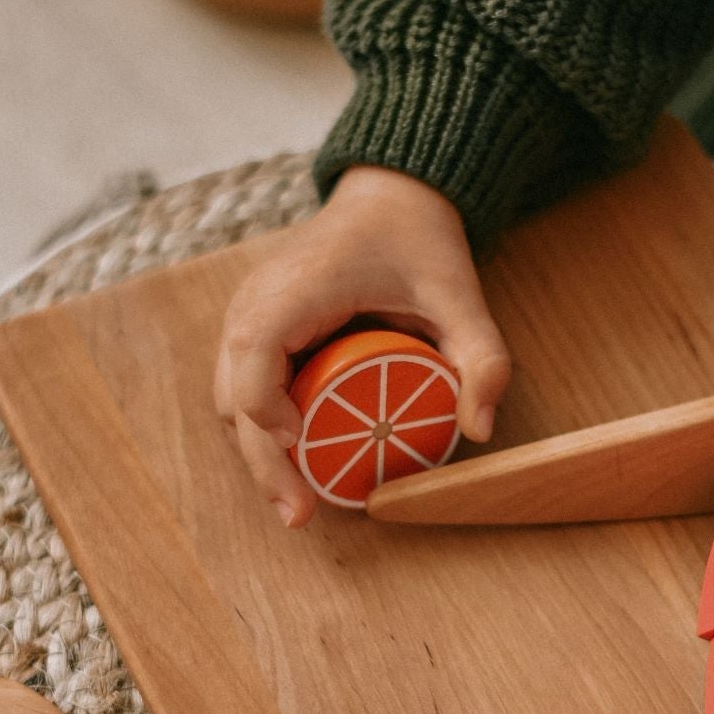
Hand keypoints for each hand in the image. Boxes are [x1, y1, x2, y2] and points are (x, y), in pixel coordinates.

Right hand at [214, 164, 511, 525]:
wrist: (389, 197)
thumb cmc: (418, 241)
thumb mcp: (460, 295)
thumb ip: (481, 357)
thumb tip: (481, 430)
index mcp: (292, 290)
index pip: (254, 358)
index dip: (268, 413)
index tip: (302, 451)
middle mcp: (254, 304)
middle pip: (234, 397)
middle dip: (262, 463)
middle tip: (300, 515)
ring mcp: (247, 317)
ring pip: (231, 401)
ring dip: (260, 452)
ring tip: (299, 500)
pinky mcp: (254, 331)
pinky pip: (244, 389)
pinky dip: (264, 429)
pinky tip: (298, 465)